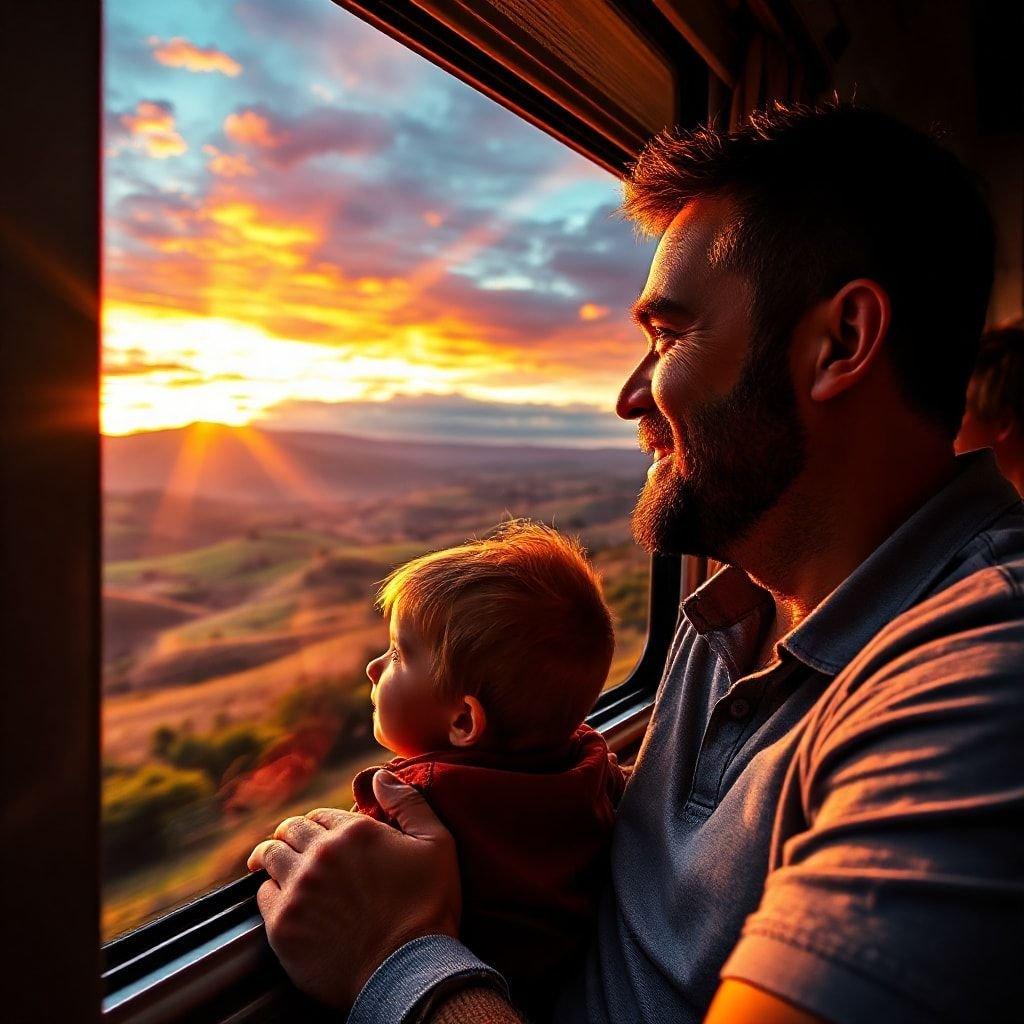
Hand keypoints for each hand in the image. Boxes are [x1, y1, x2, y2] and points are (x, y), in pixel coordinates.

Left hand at [247, 770, 460, 1008]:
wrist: (409, 972)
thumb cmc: (428, 907)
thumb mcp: (437, 843)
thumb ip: (408, 803)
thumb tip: (380, 776)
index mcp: (355, 831)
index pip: (321, 814)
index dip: (323, 823)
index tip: (326, 836)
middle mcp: (321, 854)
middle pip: (290, 830)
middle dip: (293, 833)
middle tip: (295, 844)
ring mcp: (299, 889)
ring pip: (270, 856)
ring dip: (273, 855)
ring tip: (274, 863)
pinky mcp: (283, 925)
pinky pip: (262, 895)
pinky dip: (269, 889)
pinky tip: (280, 895)